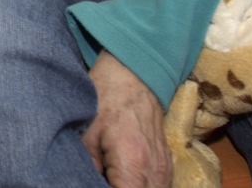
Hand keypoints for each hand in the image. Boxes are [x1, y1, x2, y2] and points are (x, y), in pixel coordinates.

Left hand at [81, 51, 172, 187]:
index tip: (94, 184)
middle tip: (99, 180)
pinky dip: (142, 187)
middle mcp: (154, 171)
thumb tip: (84, 183)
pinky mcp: (166, 164)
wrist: (132, 75)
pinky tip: (125, 180)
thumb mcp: (86, 133)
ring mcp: (164, 168)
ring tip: (111, 178)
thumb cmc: (105, 100)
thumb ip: (88, 167)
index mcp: (133, 164)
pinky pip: (158, 187)